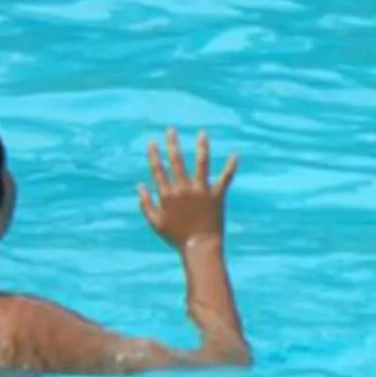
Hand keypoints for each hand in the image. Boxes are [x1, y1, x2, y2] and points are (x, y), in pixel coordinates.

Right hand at [138, 129, 236, 249]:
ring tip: (202, 133)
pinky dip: (231, 167)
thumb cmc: (176, 237)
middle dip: (173, 144)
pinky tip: (235, 155)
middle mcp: (183, 189)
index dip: (154, 155)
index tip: (152, 142)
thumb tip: (140, 186)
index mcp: (167, 194)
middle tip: (171, 130)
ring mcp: (201, 191)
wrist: (199, 247)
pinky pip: (225, 178)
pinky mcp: (216, 195)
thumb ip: (146, 204)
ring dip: (201, 147)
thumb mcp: (155, 222)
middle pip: (176, 161)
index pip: (158, 170)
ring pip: (201, 163)